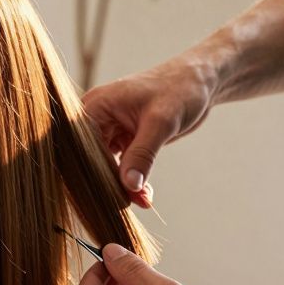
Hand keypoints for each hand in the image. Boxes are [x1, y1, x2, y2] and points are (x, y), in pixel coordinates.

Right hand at [81, 59, 215, 205]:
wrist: (201, 80)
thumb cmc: (180, 88)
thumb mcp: (161, 122)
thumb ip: (143, 154)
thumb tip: (128, 185)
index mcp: (95, 106)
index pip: (82, 147)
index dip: (92, 172)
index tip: (108, 197)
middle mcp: (97, 119)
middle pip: (91, 159)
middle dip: (109, 183)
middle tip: (127, 204)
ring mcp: (110, 130)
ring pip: (107, 166)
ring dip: (122, 185)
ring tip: (141, 201)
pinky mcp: (124, 140)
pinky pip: (122, 166)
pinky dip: (132, 181)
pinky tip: (145, 195)